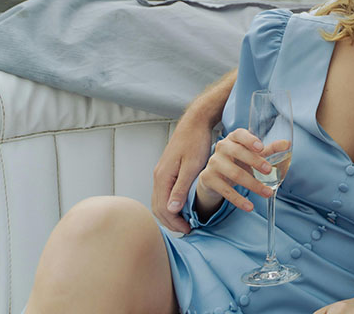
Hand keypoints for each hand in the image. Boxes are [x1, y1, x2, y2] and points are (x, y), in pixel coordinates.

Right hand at [152, 116, 214, 232]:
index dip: (175, 222)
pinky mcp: (166, 171)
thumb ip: (181, 187)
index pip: (163, 208)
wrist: (195, 123)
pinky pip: (164, 194)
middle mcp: (158, 177)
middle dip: (171, 222)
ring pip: (160, 201)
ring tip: (185, 223)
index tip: (189, 229)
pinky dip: (171, 205)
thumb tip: (171, 210)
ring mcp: (161, 174)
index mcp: (162, 177)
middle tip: (188, 230)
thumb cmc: (196, 142)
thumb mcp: (192, 166)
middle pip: (158, 208)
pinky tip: (182, 208)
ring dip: (170, 215)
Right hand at [194, 128, 278, 215]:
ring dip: (253, 184)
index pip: (240, 134)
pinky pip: (225, 190)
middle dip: (255, 162)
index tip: (261, 147)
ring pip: (235, 174)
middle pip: (238, 153)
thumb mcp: (253, 154)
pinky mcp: (208, 178)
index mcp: (234, 138)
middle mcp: (222, 147)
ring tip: (267, 193)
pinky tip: (249, 206)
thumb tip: (287, 144)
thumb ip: (270, 149)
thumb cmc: (238, 160)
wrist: (214, 176)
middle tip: (269, 170)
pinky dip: (238, 199)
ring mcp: (214, 162)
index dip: (250, 140)